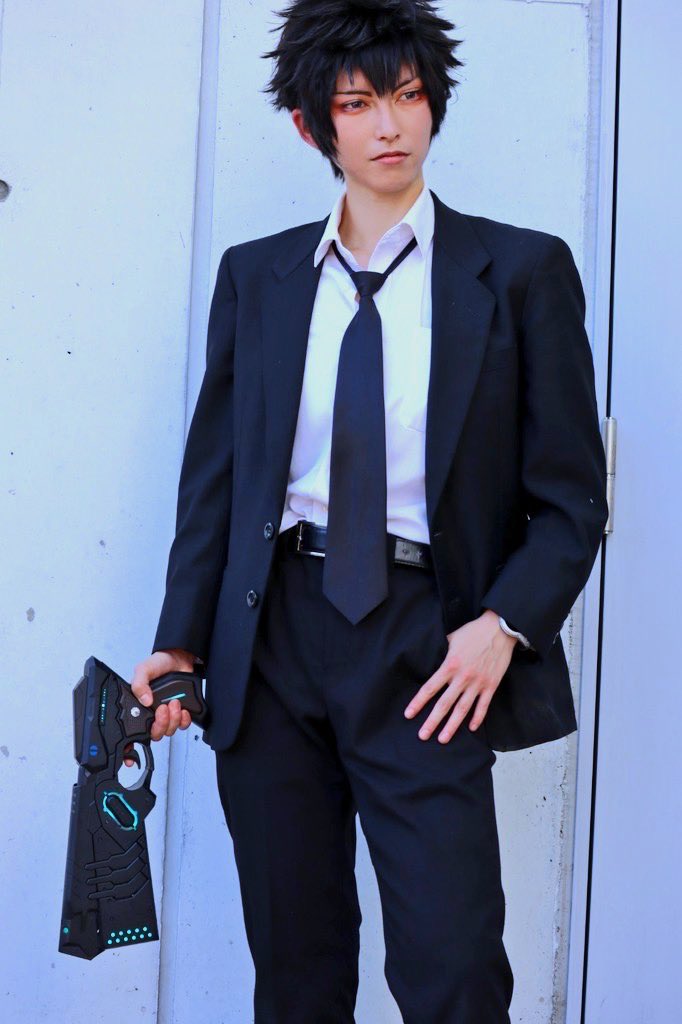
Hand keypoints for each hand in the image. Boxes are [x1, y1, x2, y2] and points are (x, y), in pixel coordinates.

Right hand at [123, 649, 197, 765]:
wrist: (179, 658)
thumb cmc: (159, 664)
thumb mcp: (143, 669)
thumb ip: (139, 683)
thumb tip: (144, 700)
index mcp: (139, 707)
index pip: (132, 731)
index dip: (129, 747)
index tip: (129, 756)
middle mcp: (152, 713)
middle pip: (154, 735)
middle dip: (160, 725)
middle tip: (163, 709)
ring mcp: (168, 714)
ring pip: (168, 731)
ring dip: (172, 720)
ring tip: (174, 703)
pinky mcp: (181, 712)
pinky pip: (182, 726)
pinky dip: (183, 720)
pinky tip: (183, 710)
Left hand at [403, 610, 516, 742]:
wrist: (500, 629)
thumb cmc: (474, 632)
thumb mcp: (452, 638)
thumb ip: (441, 651)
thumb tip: (431, 656)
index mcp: (450, 665)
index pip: (430, 688)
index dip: (418, 702)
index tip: (408, 714)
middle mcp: (462, 677)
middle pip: (444, 704)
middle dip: (432, 721)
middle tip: (422, 735)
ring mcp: (478, 683)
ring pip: (462, 710)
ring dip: (452, 726)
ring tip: (443, 739)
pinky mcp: (491, 685)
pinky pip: (483, 706)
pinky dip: (477, 718)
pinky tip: (470, 728)